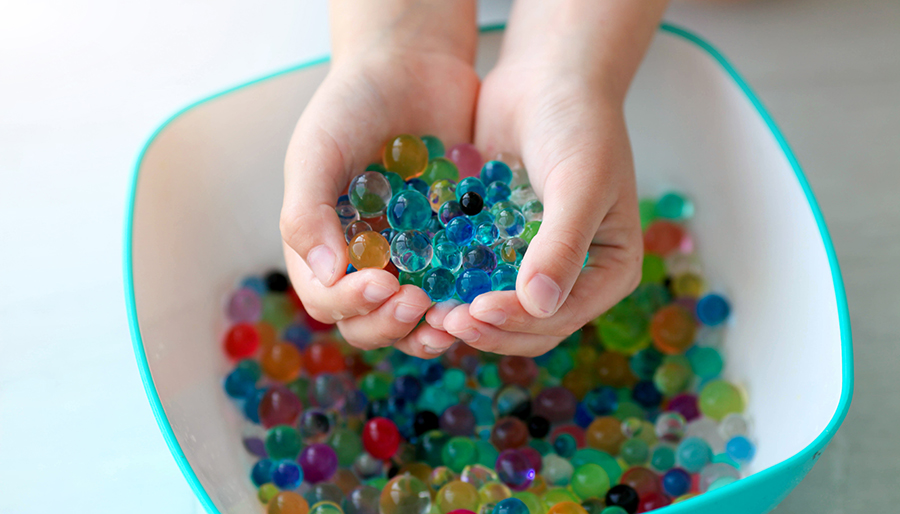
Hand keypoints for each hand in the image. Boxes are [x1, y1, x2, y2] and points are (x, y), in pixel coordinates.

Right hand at [280, 12, 477, 357]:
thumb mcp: (317, 152)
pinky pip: (455, 286)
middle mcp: (364, 262)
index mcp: (322, 246)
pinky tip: (481, 295)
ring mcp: (408, 258)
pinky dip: (463, 299)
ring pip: (414, 317)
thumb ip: (307, 214)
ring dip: (427, 328)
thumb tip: (327, 276)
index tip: (383, 283)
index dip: (352, 304)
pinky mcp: (449, 247)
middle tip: (418, 304)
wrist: (411, 65)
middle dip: (390, 324)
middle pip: (369, 322)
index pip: (328, 299)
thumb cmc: (351, 104)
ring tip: (448, 318)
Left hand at [431, 44, 644, 355]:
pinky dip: (453, 286)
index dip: (519, 323)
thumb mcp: (581, 183)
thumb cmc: (579, 124)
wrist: (548, 78)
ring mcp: (535, 263)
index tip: (476, 312)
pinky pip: (476, 278)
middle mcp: (575, 275)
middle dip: (489, 328)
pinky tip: (421, 284)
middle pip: (530, 325)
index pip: (563, 316)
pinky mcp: (501, 245)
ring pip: (500, 309)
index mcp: (610, 270)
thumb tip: (539, 306)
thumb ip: (562, 245)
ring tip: (428, 312)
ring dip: (466, 316)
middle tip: (442, 321)